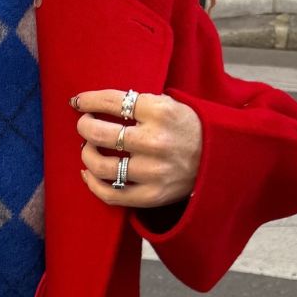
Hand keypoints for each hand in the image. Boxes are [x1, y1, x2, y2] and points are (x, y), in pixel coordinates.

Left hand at [73, 89, 201, 207]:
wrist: (219, 160)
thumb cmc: (188, 129)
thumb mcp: (171, 105)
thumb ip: (139, 103)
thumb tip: (96, 103)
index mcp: (160, 112)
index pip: (113, 101)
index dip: (88, 101)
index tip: (77, 102)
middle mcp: (155, 142)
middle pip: (101, 134)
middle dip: (84, 126)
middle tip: (84, 124)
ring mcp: (152, 171)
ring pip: (101, 166)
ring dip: (86, 154)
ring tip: (88, 148)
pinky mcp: (151, 195)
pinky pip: (110, 194)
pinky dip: (92, 184)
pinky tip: (88, 173)